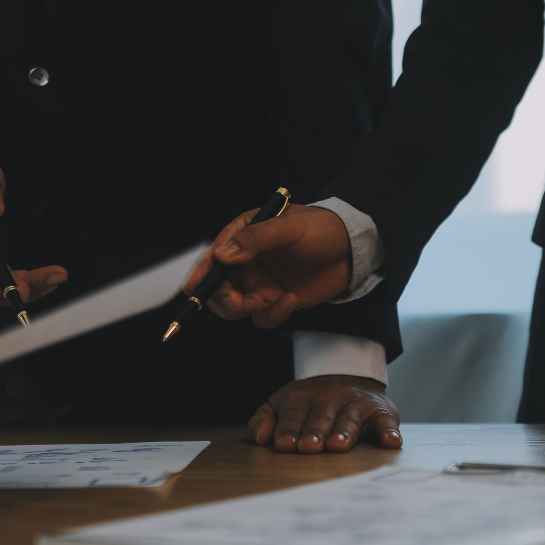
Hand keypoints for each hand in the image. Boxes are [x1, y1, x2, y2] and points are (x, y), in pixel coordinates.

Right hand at [183, 204, 350, 327]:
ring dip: (243, 309)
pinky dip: (273, 314)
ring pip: (234, 307)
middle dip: (223, 299)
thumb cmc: (319, 228)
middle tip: (240, 301)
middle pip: (218, 288)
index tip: (192, 288)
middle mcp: (246, 262)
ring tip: (263, 302)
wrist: (351, 249)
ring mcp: (259, 283)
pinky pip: (262, 317)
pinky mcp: (275, 301)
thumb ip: (255, 239)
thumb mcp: (288, 227)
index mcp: (242, 236)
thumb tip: (222, 255)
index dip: (201, 273)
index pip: (214, 256)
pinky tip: (291, 300)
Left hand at [247, 375, 401, 453]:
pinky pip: (386, 422)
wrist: (348, 378)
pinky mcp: (382, 412)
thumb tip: (261, 437)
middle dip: (314, 432)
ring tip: (338, 446)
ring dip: (344, 433)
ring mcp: (357, 404)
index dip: (289, 429)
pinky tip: (391, 442)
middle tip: (309, 447)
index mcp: (302, 397)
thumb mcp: (281, 405)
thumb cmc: (309, 404)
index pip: (293, 415)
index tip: (284, 445)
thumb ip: (265, 419)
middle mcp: (330, 398)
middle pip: (321, 417)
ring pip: (350, 419)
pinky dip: (389, 431)